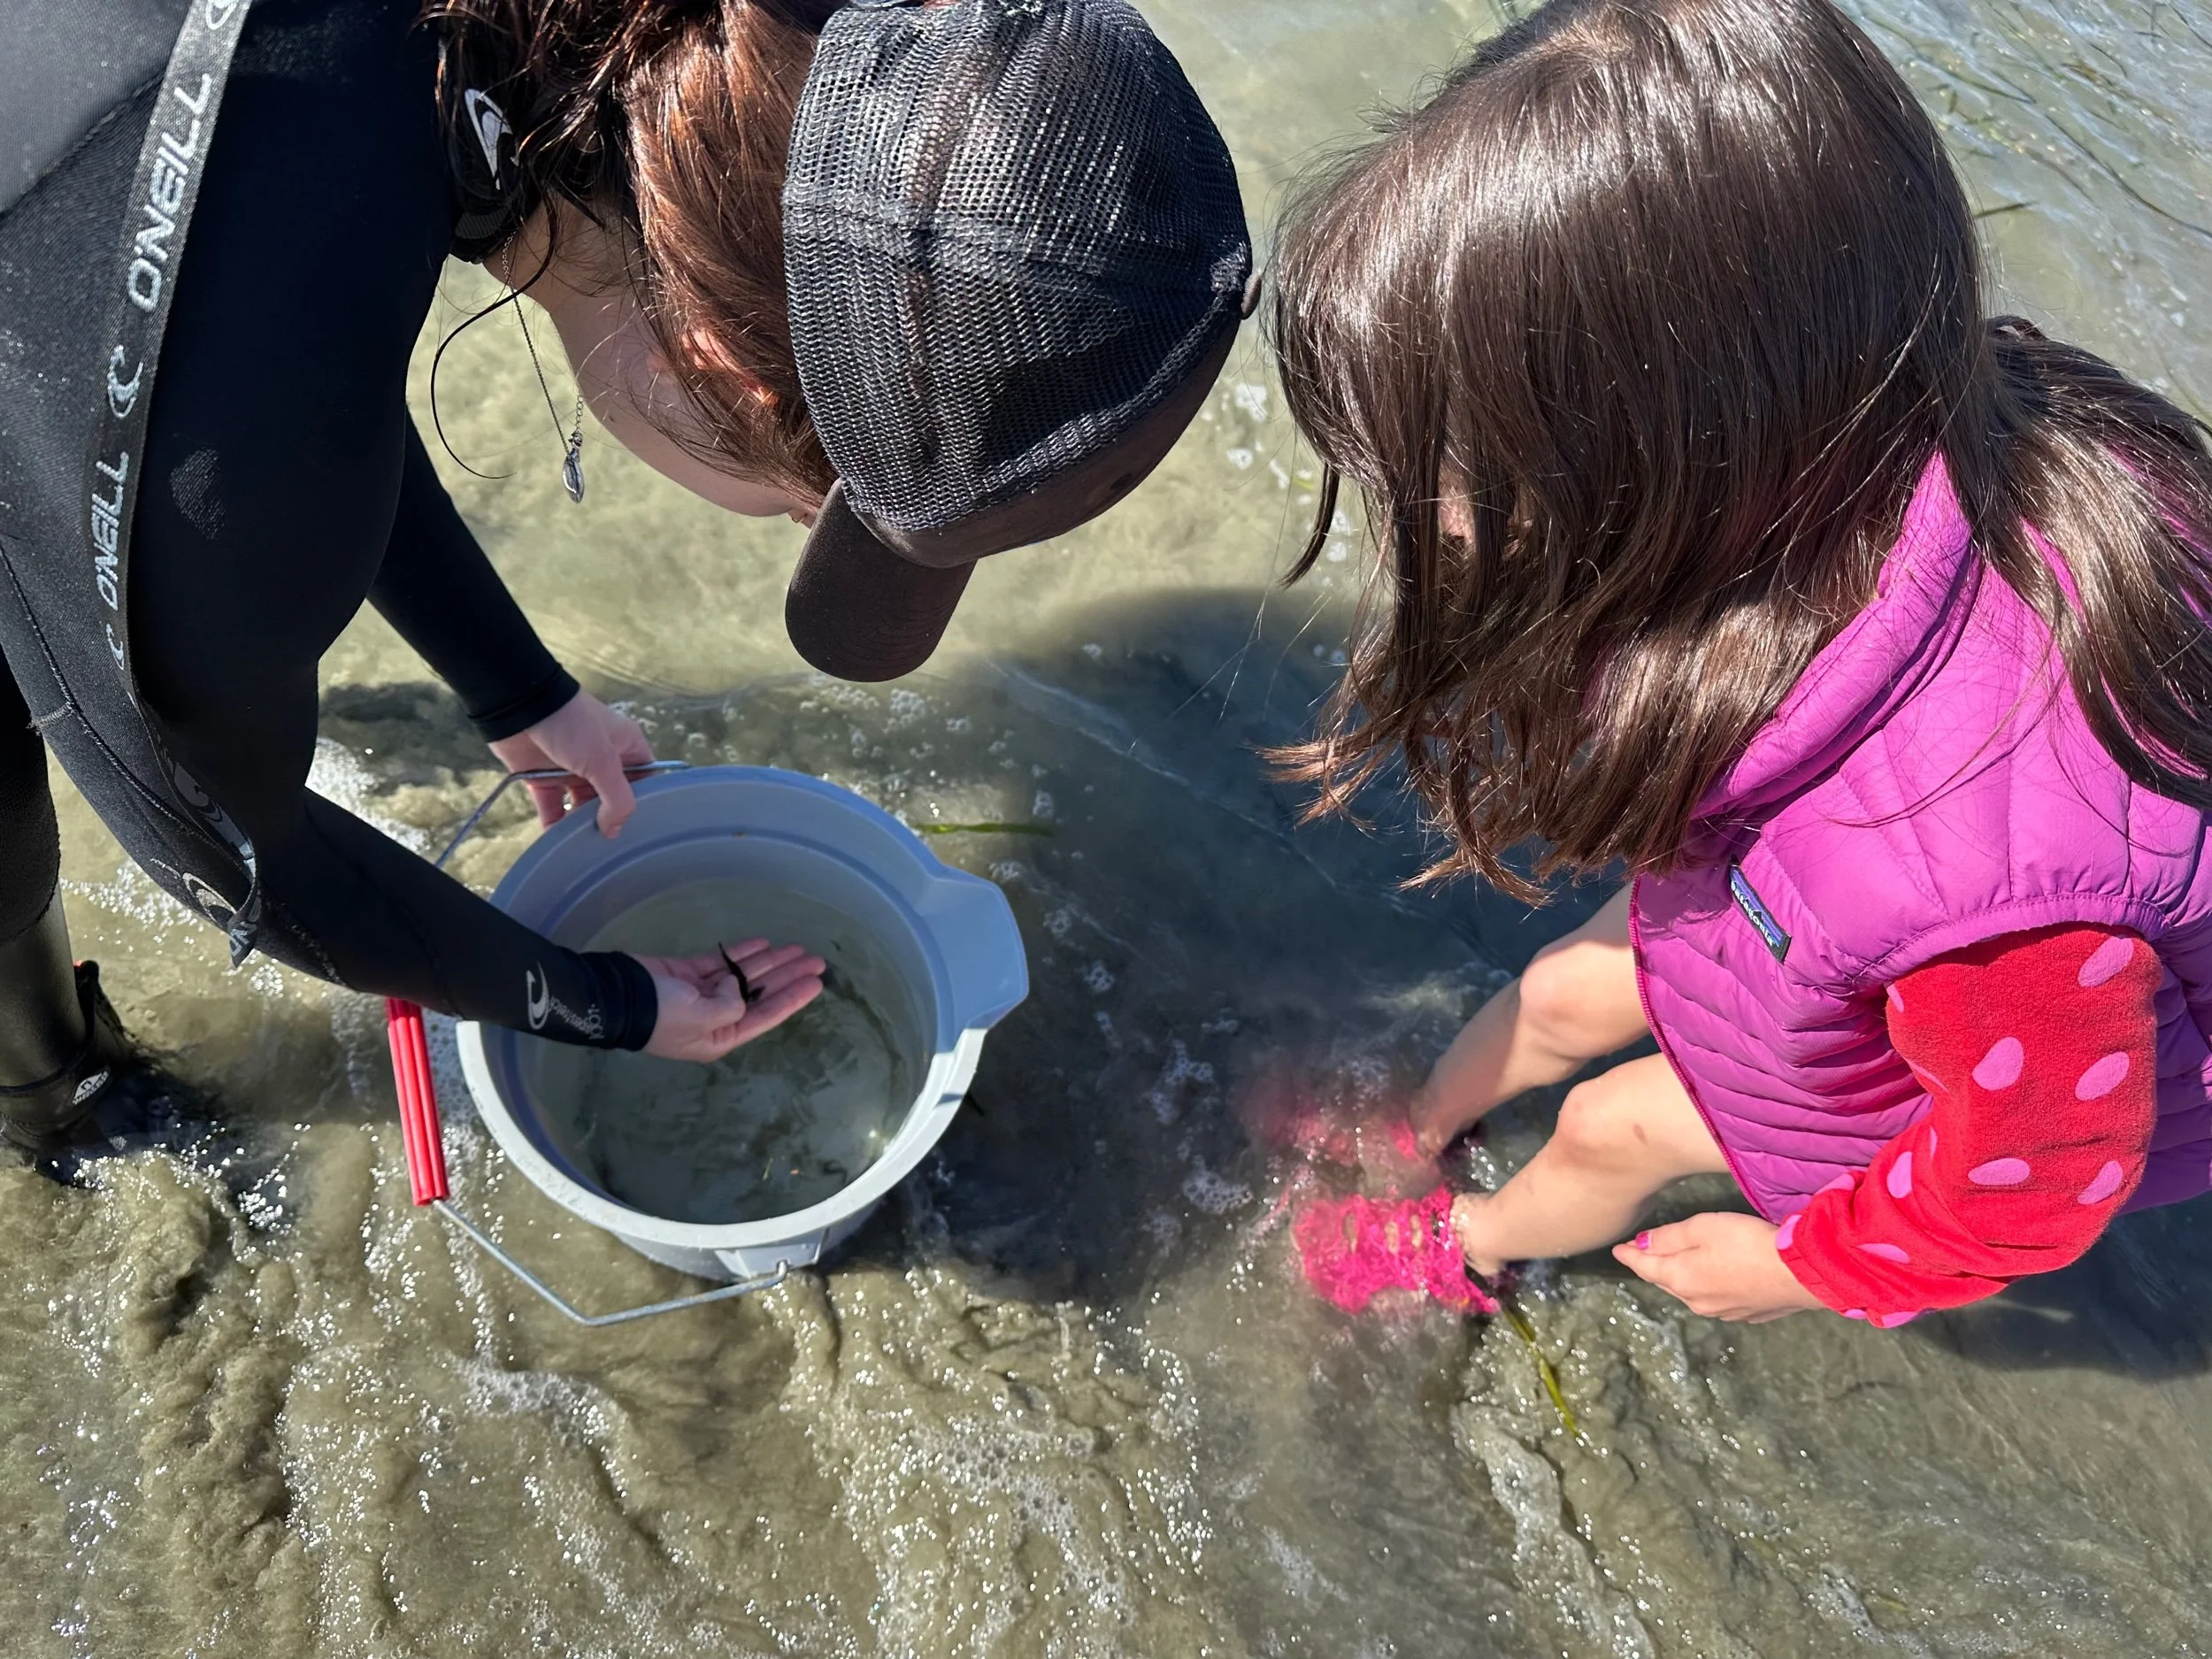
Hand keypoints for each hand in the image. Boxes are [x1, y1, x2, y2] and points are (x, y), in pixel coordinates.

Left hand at [489, 689, 653, 837]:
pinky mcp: (543, 778)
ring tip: (582, 847)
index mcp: (626, 748)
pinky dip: (554, 825)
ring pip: (582, 806)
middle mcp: (601, 760)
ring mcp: (571, 770)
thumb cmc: (573, 725)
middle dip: (609, 820)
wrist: (520, 705)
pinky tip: (557, 841)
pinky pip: (552, 808)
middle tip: (609, 846)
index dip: (642, 805)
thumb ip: (617, 799)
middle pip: (611, 799)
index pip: (644, 782)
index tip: (640, 830)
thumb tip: (614, 830)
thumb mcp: (604, 761)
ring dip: (581, 826)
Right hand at [633, 939, 826, 1062]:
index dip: (792, 999)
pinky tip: (762, 943)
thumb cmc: (660, 1014)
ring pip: (744, 975)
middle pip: (760, 994)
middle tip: (816, 960)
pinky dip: (741, 953)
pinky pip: (722, 963)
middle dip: (787, 976)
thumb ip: (731, 1006)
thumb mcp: (702, 1019)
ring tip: (797, 947)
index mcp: (719, 1038)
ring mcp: (701, 994)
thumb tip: (738, 988)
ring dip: (769, 961)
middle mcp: (715, 1017)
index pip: (765, 1017)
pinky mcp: (689, 973)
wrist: (616, 994)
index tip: (816, 983)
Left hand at [1613, 1211, 1825, 1322]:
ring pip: (1691, 1293)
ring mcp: (1724, 1311)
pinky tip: (1715, 1279)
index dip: (1630, 1255)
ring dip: (1681, 1279)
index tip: (1618, 1249)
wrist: (1800, 1272)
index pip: (1644, 1267)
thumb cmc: (1747, 1242)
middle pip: (1666, 1281)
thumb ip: (1668, 1238)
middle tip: (1643, 1254)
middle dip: (1654, 1267)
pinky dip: (1708, 1287)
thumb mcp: (1701, 1228)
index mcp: (1680, 1279)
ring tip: (1677, 1265)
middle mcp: (1696, 1302)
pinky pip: (1717, 1299)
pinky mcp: (1749, 1314)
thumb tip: (1641, 1245)